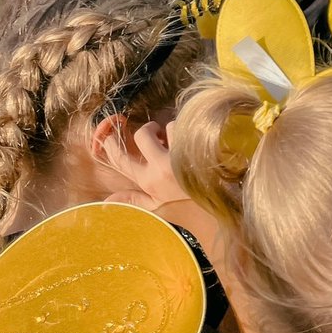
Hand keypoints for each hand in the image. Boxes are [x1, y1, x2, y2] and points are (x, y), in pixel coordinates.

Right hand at [104, 120, 218, 252]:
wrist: (226, 203)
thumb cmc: (191, 204)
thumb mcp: (159, 206)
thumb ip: (134, 200)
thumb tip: (106, 202)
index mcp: (148, 182)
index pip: (120, 159)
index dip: (111, 143)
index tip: (110, 133)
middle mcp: (161, 169)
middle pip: (142, 134)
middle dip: (149, 129)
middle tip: (158, 134)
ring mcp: (181, 156)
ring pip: (169, 126)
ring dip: (176, 131)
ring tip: (186, 146)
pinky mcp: (199, 147)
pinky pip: (191, 126)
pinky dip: (193, 130)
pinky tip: (201, 145)